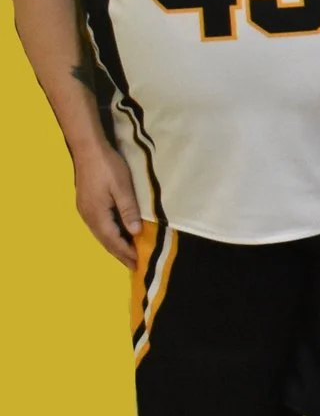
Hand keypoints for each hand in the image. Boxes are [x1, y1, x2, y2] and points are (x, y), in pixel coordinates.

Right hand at [71, 147, 139, 264]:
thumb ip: (128, 210)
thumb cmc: (108, 166)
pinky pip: (98, 226)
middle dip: (119, 254)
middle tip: (134, 266)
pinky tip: (117, 236)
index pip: (112, 239)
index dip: (125, 252)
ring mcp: (85, 210)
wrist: (88, 149)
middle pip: (104, 240)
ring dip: (114, 246)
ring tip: (128, 256)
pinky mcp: (86, 204)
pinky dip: (109, 235)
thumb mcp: (122, 187)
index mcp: (97, 213)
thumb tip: (135, 232)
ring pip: (100, 234)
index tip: (138, 263)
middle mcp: (88, 215)